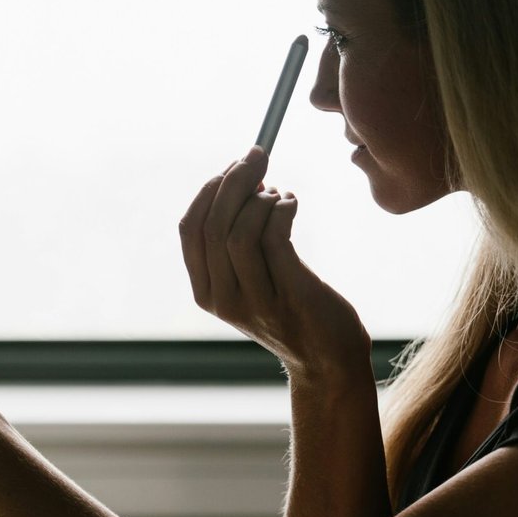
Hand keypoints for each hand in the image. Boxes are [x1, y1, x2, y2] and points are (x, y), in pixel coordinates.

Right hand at [178, 146, 371, 379]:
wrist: (327, 360)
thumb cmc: (291, 310)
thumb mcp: (251, 283)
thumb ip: (237, 243)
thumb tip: (243, 182)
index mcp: (206, 293)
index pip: (190, 229)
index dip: (209, 190)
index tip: (231, 166)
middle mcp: (223, 299)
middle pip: (215, 225)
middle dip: (235, 181)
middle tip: (257, 157)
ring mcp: (255, 301)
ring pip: (241, 231)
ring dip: (262, 199)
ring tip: (279, 193)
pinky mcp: (289, 294)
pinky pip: (275, 238)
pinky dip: (282, 209)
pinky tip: (291, 203)